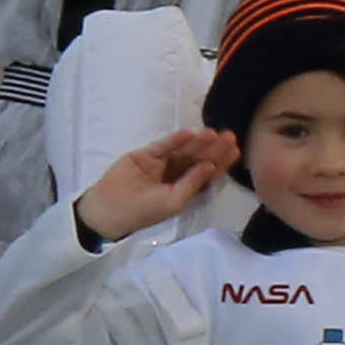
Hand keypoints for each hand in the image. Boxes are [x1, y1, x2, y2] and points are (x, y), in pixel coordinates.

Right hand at [76, 127, 238, 239]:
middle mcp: (178, 172)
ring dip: (197, 142)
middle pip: (199, 157)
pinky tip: (188, 134)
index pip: (208, 172)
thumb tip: (212, 166)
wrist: (110, 209)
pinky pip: (163, 145)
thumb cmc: (145, 211)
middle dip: (214, 148)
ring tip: (211, 133)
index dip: (222, 161)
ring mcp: (162, 162)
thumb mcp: (174, 201)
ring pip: (184, 149)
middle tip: (229, 136)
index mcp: (188, 187)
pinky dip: (175, 140)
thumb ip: (193, 183)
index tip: (235, 150)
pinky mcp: (147, 154)